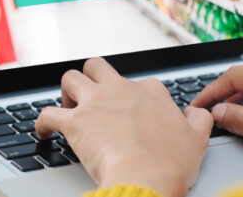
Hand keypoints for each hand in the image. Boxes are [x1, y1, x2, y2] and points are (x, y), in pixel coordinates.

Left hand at [36, 58, 212, 196]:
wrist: (146, 177)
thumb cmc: (171, 163)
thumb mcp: (198, 140)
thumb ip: (200, 121)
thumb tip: (198, 113)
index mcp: (150, 92)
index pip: (138, 83)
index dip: (133, 99)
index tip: (131, 115)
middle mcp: (121, 90)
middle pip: (97, 66)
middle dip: (91, 77)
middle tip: (92, 98)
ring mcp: (96, 103)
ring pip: (70, 78)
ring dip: (66, 92)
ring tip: (68, 107)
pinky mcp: (75, 122)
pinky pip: (48, 114)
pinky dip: (42, 122)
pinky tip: (42, 131)